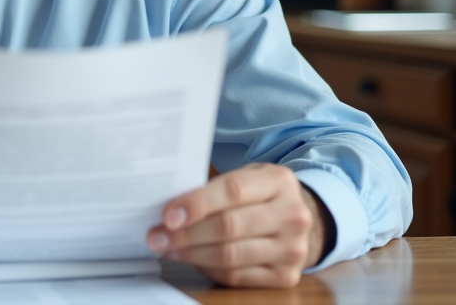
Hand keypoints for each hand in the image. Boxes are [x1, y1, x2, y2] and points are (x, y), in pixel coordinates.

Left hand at [146, 163, 332, 287]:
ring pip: (230, 256)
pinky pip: (236, 277)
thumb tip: (170, 208)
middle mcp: (292, 215)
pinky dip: (208, 268)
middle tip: (157, 236)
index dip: (197, 204)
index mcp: (280, 181)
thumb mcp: (247, 178)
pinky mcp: (286, 276)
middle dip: (185, 234)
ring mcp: (292, 249)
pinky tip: (192, 259)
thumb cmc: (261, 195)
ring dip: (191, 254)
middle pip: (229, 226)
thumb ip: (215, 189)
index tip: (167, 215)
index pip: (232, 190)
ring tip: (168, 248)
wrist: (298, 220)